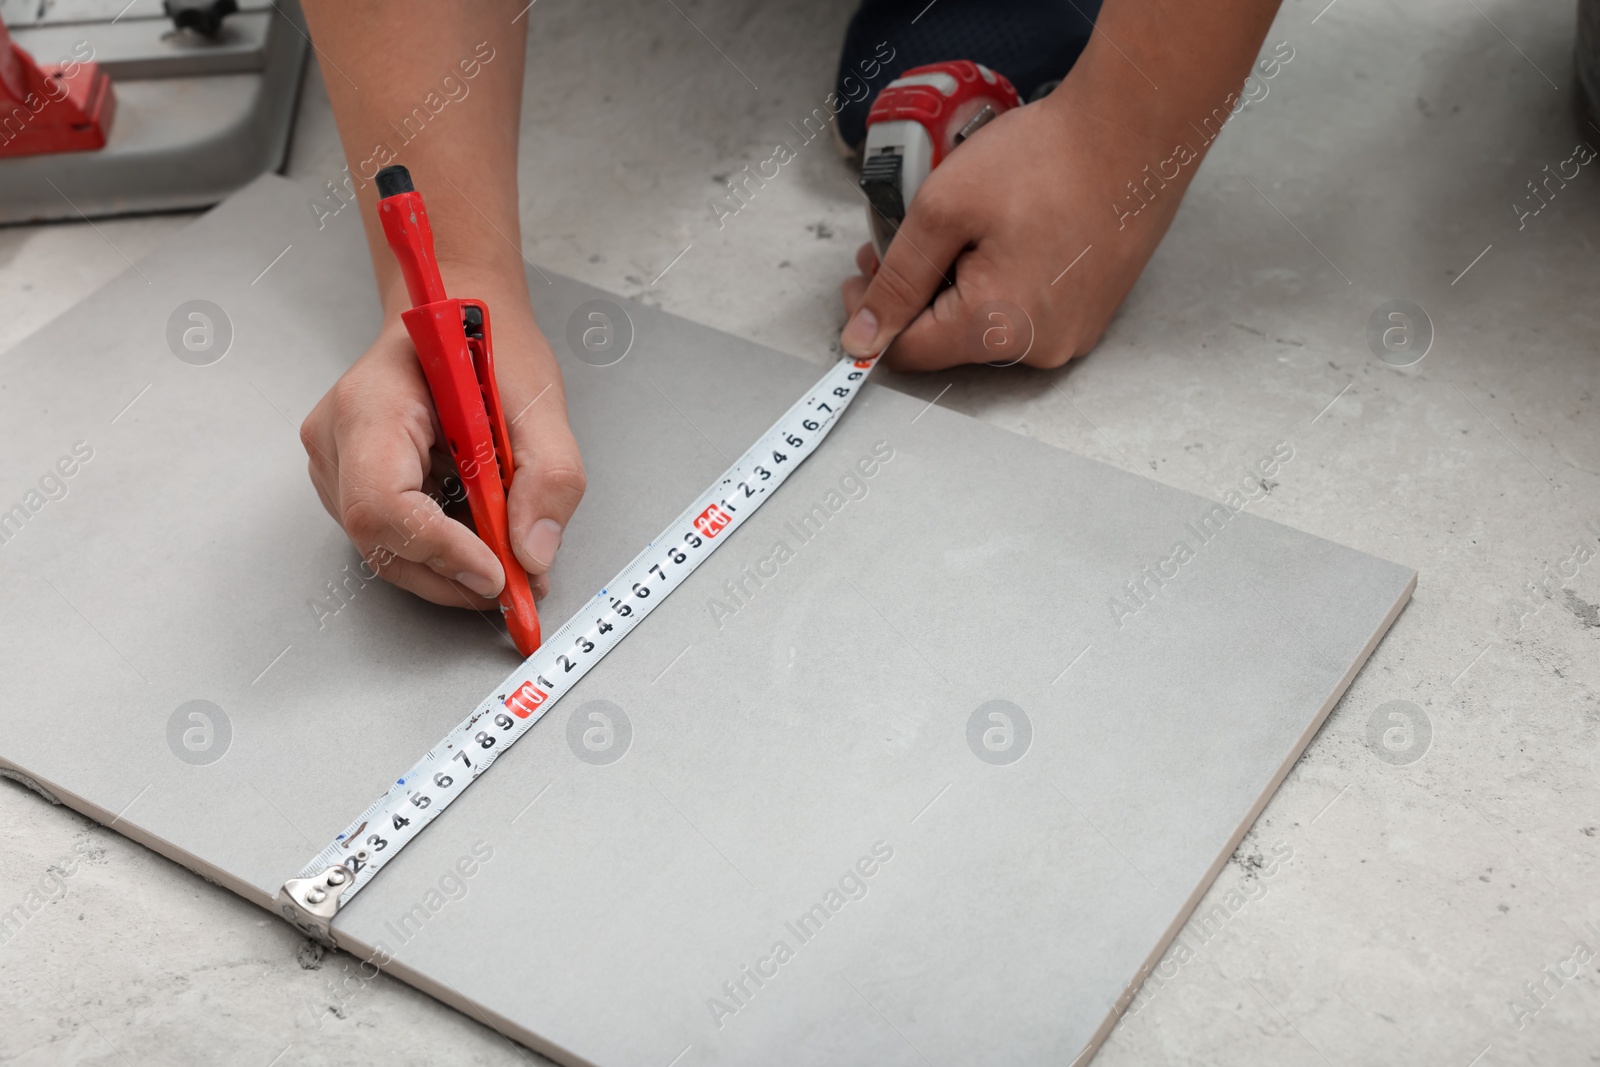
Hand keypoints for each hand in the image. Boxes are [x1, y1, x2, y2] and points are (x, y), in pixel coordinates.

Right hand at [300, 287, 584, 608]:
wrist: (454, 315)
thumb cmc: (485, 341)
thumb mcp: (540, 400)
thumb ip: (548, 476)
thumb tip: (533, 553)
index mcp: (372, 404)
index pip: (383, 502)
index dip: (440, 549)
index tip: (497, 573)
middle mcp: (335, 437)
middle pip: (380, 540)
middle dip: (453, 574)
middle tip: (517, 583)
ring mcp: (334, 463)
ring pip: (384, 550)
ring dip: (450, 569)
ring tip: (506, 557)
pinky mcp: (347, 482)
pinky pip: (389, 538)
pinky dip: (440, 553)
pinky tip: (478, 538)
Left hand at [839, 75, 1201, 369]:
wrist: (1133, 130)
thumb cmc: (1048, 159)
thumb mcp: (942, 210)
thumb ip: (895, 280)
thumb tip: (861, 337)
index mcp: (996, 329)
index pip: (909, 352)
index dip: (873, 316)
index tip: (864, 273)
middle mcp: (1038, 349)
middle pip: (948, 341)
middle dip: (917, 293)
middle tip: (902, 239)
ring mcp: (1072, 335)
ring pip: (986, 328)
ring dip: (958, 287)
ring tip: (960, 230)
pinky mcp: (1090, 315)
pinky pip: (1026, 314)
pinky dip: (1001, 283)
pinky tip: (1003, 237)